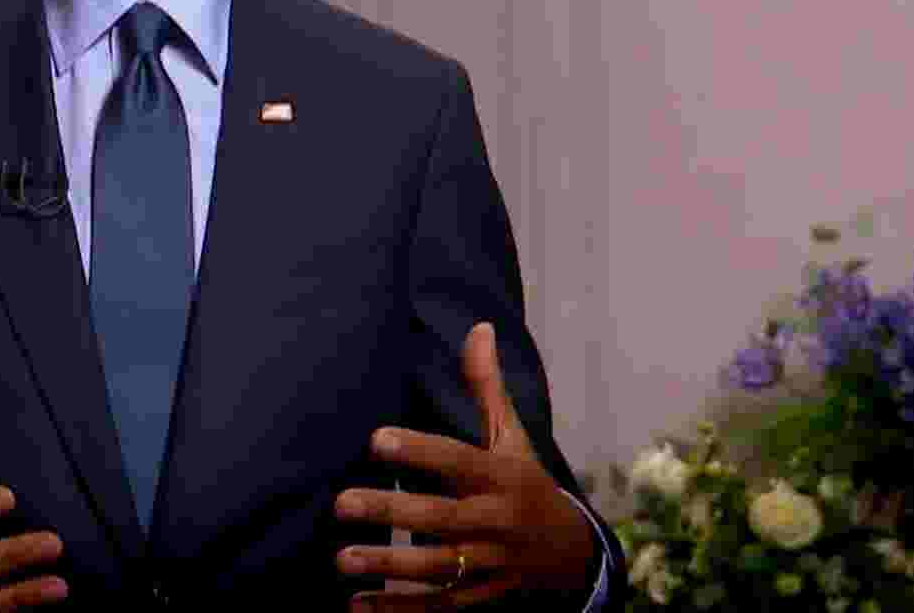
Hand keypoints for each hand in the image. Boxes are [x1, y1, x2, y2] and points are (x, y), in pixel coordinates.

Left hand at [333, 323, 595, 608]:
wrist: (573, 553)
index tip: (376, 439)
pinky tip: (357, 604)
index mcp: (502, 477)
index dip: (420, 450)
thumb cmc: (527, 483)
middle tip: (341, 503)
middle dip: (392, 511)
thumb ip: (487, 388)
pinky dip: (398, 608)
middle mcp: (496, 522)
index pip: (459, 460)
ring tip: (341, 558)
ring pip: (437, 568)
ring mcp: (489, 564)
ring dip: (388, 565)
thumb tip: (478, 328)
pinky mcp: (480, 596)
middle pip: (442, 518)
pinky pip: (438, 606)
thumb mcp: (512, 437)